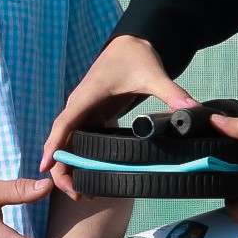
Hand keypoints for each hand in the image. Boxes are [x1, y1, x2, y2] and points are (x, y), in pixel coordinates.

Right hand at [40, 36, 197, 196]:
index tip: (45, 167)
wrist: (132, 44)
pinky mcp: (91, 116)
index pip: (65, 123)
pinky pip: (79, 140)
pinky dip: (79, 159)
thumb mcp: (154, 75)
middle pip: (61, 139)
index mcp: (87, 95)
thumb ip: (172, 93)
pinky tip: (89, 177)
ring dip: (69, 166)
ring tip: (82, 193)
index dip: (54, 145)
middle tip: (75, 193)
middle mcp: (79, 105)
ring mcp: (84, 111)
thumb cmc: (136, 57)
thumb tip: (192, 110)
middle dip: (62, 167)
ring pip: (68, 142)